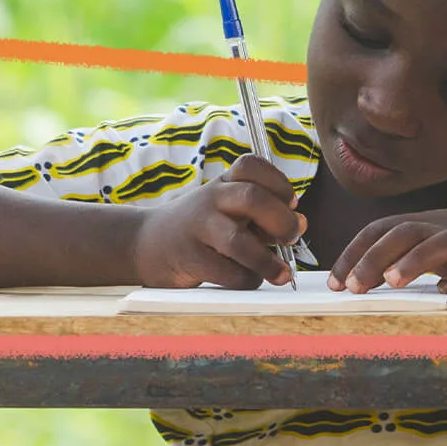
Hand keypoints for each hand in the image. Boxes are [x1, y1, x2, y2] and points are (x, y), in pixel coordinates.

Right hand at [129, 155, 304, 288]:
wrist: (145, 244)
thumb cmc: (201, 226)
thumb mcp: (229, 210)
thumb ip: (265, 215)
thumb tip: (301, 224)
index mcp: (224, 183)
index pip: (251, 166)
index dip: (279, 182)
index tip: (292, 203)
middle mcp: (210, 199)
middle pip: (252, 198)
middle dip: (281, 219)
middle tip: (293, 236)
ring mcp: (197, 228)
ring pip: (237, 240)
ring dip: (267, 260)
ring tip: (282, 273)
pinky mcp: (189, 258)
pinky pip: (226, 272)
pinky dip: (245, 279)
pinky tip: (250, 280)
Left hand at [331, 208, 446, 294]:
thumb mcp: (438, 245)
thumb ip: (404, 256)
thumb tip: (354, 280)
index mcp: (426, 225)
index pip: (381, 229)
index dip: (355, 253)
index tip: (334, 282)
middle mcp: (446, 230)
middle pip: (406, 232)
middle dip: (375, 257)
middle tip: (353, 287)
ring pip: (443, 242)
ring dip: (415, 260)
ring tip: (393, 283)